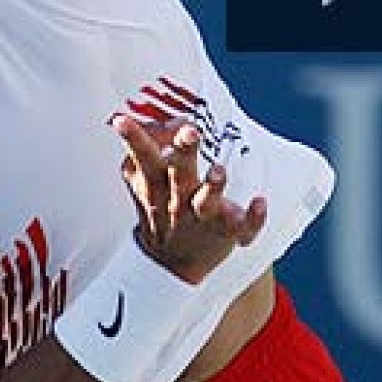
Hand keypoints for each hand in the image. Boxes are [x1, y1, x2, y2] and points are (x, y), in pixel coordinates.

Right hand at [114, 115, 267, 284]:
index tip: (121, 120)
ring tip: (219, 170)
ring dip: (213, 186)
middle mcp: (178, 200)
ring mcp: (203, 218)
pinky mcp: (227, 232)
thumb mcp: (144, 181)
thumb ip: (145, 147)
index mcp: (157, 185)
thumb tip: (154, 117)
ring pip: (206, 203)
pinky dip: (253, 218)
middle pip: (179, 174)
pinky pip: (243, 228)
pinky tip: (260, 203)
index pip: (143, 157)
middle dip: (184, 152)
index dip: (133, 138)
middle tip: (189, 131)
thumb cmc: (160, 210)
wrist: (170, 263)